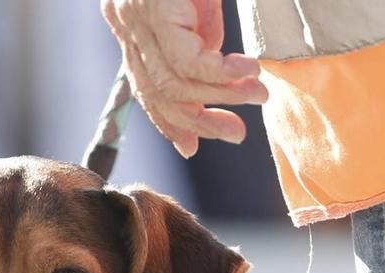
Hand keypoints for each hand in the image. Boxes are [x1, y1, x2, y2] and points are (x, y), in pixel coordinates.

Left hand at [101, 0, 266, 157]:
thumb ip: (202, 36)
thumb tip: (214, 74)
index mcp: (130, 23)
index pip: (145, 87)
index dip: (169, 123)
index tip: (192, 147)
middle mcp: (125, 22)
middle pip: (158, 93)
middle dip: (200, 121)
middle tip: (237, 133)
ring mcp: (135, 18)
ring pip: (175, 81)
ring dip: (223, 96)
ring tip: (258, 95)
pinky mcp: (154, 11)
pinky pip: (188, 62)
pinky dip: (221, 75)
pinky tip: (248, 73)